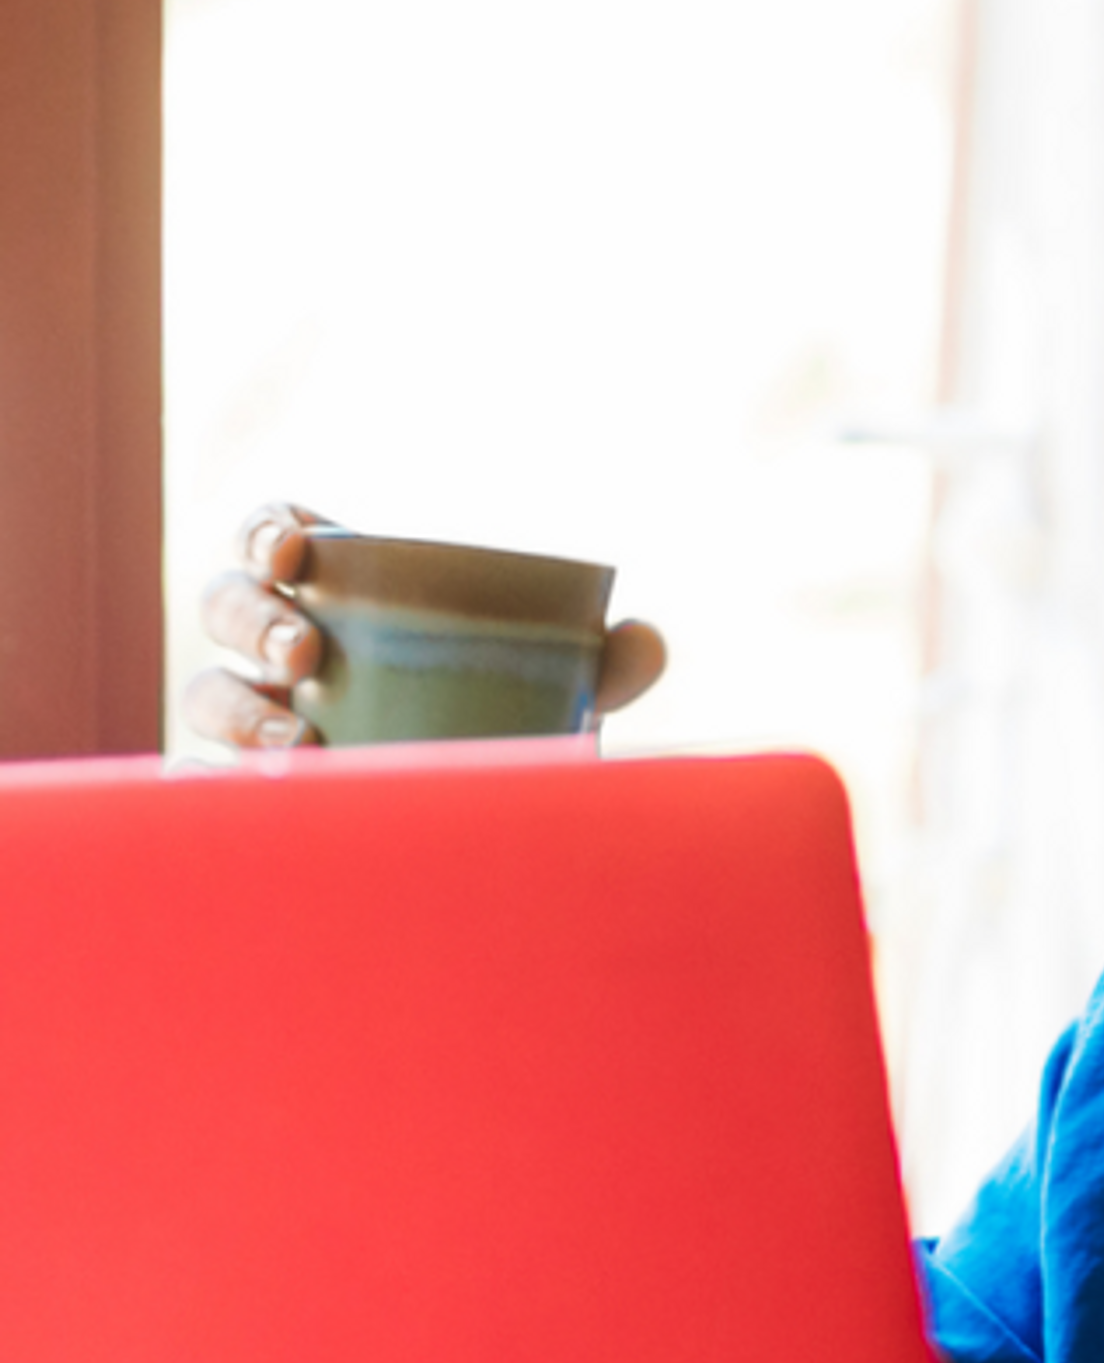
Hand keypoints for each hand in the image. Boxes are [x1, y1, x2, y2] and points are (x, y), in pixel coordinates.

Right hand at [180, 501, 671, 750]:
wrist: (477, 831)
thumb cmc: (499, 727)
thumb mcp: (550, 694)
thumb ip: (598, 666)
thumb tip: (643, 638)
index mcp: (339, 600)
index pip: (275, 539)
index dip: (267, 531)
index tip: (296, 552)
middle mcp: (278, 654)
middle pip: (224, 609)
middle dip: (249, 620)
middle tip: (304, 652)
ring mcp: (253, 721)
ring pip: (204, 696)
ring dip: (240, 710)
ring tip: (299, 740)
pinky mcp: (246, 791)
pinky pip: (202, 783)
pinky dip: (214, 785)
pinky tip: (248, 795)